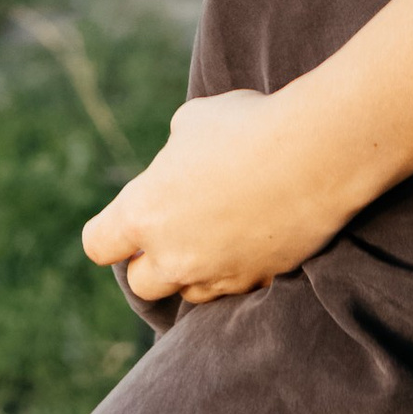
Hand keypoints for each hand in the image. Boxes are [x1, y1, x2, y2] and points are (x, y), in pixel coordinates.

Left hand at [80, 88, 346, 306]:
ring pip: (189, 292)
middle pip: (141, 282)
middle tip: (175, 226)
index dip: (109, 232)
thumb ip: (174, 154)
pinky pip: (235, 288)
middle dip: (152, 259)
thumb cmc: (245, 126)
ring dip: (194, 269)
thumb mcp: (192, 122)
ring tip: (218, 229)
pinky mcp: (256, 283)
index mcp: (144, 212)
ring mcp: (216, 276)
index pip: (98, 244)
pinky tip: (255, 236)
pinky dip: (238, 270)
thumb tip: (179, 166)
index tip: (126, 219)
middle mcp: (173, 256)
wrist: (314, 153)